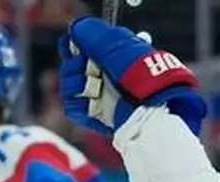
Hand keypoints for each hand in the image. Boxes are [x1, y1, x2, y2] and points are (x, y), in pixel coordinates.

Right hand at [58, 17, 205, 136]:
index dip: (75, 45)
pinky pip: (72, 106)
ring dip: (75, 81)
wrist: (150, 108)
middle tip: (86, 66)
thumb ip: (93, 34)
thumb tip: (76, 28)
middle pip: (72, 64)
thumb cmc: (139, 75)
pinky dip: (76, 100)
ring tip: (92, 85)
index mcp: (115, 56)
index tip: (72, 45)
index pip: (84, 47)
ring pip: (69, 84)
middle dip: (75, 64)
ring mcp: (100, 96)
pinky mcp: (94, 116)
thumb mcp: (116, 44)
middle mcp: (107, 75)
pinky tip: (89, 98)